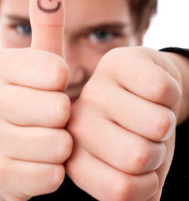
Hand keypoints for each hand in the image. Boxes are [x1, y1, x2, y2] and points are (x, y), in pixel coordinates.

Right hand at [0, 0, 71, 199]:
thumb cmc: (22, 104)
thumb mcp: (31, 67)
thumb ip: (44, 31)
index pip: (57, 72)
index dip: (61, 86)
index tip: (46, 91)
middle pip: (59, 110)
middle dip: (60, 119)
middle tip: (44, 120)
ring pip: (59, 145)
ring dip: (58, 146)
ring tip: (40, 141)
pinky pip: (52, 175)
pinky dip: (51, 171)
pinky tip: (34, 164)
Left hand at [66, 47, 181, 200]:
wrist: (144, 94)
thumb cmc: (137, 137)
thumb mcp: (134, 174)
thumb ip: (135, 196)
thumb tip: (147, 200)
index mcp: (76, 160)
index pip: (120, 190)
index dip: (148, 183)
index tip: (142, 167)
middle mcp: (77, 126)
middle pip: (137, 157)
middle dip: (157, 151)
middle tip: (147, 137)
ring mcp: (94, 92)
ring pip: (157, 124)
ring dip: (166, 123)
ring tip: (149, 114)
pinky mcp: (116, 63)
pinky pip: (164, 91)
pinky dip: (172, 96)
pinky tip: (152, 93)